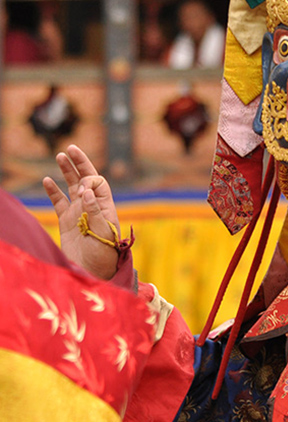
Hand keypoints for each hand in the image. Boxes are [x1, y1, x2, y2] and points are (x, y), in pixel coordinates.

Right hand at [43, 145, 120, 279]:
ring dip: (67, 172)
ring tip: (61, 156)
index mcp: (105, 206)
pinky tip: (47, 180)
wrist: (93, 272)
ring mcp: (78, 212)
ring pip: (72, 187)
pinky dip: (53, 191)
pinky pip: (58, 202)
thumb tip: (86, 190)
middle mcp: (92, 206)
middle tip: (72, 149)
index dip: (90, 182)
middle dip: (81, 164)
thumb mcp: (103, 231)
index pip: (98, 183)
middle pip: (86, 179)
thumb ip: (94, 210)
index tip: (83, 192)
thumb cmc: (104, 253)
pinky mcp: (66, 221)